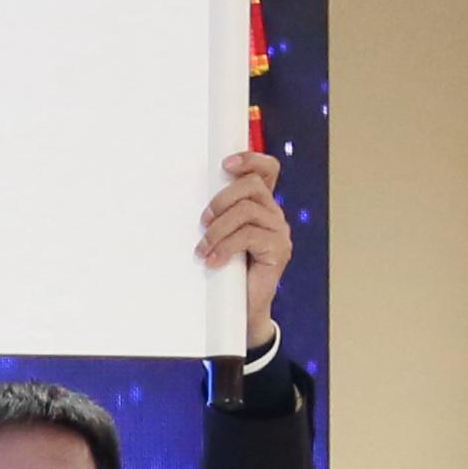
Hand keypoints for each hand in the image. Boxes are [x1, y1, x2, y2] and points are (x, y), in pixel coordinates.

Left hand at [198, 150, 292, 357]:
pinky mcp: (279, 250)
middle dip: (222, 200)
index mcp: (261, 204)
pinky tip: (213, 261)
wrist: (241, 309)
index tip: (225, 165)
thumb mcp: (219, 236)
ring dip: (218, 229)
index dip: (250, 160)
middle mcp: (273, 213)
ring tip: (204, 248)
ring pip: (247, 211)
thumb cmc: (226, 270)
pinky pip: (249, 236)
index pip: (267, 170)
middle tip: (203, 221)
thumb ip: (216, 215)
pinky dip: (225, 247)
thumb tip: (188, 196)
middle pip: (252, 186)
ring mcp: (279, 231)